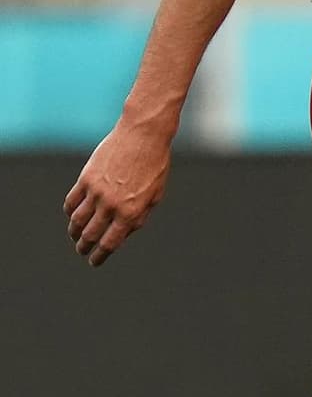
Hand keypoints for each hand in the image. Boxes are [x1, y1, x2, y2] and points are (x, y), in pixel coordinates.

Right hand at [63, 117, 172, 266]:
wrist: (143, 135)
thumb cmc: (154, 165)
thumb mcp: (155, 195)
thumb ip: (139, 216)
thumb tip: (122, 234)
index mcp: (131, 213)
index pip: (110, 244)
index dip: (100, 256)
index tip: (95, 261)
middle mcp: (111, 205)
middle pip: (90, 235)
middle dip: (84, 247)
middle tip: (82, 251)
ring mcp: (96, 192)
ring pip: (77, 220)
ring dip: (74, 232)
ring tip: (75, 236)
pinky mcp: (86, 178)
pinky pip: (72, 201)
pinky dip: (69, 212)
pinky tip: (72, 216)